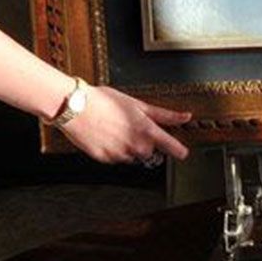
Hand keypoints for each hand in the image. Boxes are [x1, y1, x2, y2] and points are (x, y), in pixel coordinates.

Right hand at [61, 85, 191, 165]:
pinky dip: (114, 150)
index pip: (170, 146)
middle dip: (146, 144)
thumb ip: (164, 115)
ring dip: (130, 148)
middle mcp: (134, 145)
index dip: (179, 150)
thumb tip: (186, 117)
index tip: (184, 153)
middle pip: (149, 153)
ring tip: (117, 131)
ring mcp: (118, 153)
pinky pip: (115, 158)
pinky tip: (107, 137)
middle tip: (133, 130)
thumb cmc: (105, 101)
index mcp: (146, 130)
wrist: (75, 107)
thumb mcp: (138, 104)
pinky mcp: (104, 158)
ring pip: (132, 157)